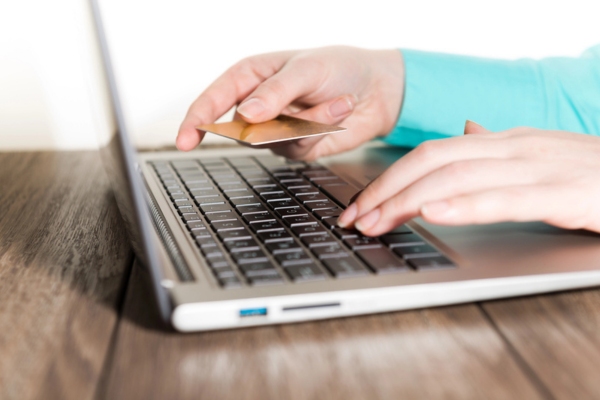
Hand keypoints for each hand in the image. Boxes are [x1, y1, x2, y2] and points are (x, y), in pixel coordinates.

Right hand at [177, 46, 403, 160]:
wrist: (377, 89)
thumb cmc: (340, 67)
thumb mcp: (308, 69)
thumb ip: (276, 92)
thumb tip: (246, 115)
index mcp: (251, 76)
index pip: (214, 99)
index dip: (197, 120)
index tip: (185, 140)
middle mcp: (259, 104)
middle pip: (244, 129)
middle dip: (276, 122)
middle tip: (305, 107)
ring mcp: (276, 127)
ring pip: (273, 141)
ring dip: (309, 124)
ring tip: (337, 102)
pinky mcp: (296, 145)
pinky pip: (297, 149)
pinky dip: (320, 132)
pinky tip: (339, 112)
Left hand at [338, 121, 599, 234]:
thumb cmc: (594, 173)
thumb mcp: (540, 156)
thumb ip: (499, 149)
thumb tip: (466, 130)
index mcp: (506, 141)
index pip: (432, 154)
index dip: (390, 177)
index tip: (361, 204)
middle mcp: (515, 147)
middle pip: (434, 162)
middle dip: (387, 190)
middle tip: (356, 218)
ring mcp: (540, 166)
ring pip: (459, 176)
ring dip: (410, 200)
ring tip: (377, 221)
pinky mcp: (566, 192)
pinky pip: (506, 197)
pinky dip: (466, 205)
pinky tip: (435, 214)